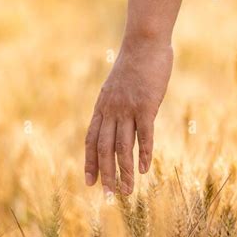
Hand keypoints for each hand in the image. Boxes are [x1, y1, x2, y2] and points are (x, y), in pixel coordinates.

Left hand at [84, 37, 173, 194]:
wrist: (145, 42)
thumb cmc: (136, 61)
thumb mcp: (118, 83)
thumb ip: (116, 101)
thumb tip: (119, 114)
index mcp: (103, 105)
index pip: (91, 140)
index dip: (90, 162)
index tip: (90, 182)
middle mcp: (111, 109)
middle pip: (104, 148)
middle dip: (106, 174)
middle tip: (110, 195)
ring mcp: (127, 108)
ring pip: (122, 146)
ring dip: (124, 171)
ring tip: (126, 191)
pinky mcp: (146, 105)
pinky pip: (143, 135)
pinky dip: (143, 154)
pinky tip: (144, 170)